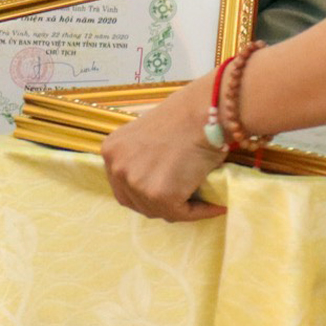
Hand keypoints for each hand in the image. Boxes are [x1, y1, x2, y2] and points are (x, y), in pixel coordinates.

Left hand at [101, 76, 227, 223]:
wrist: (204, 111)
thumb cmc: (184, 116)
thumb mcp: (147, 135)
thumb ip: (142, 157)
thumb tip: (155, 180)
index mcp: (111, 151)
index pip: (122, 187)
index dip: (143, 194)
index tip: (165, 194)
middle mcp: (117, 168)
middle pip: (136, 203)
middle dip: (159, 204)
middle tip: (183, 200)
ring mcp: (137, 182)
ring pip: (158, 211)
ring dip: (180, 209)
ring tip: (201, 201)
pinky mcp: (161, 195)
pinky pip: (182, 214)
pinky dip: (200, 212)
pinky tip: (214, 206)